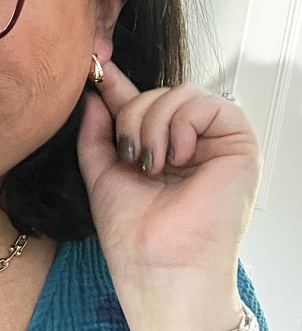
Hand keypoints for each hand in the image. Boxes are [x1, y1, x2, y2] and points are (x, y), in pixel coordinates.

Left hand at [77, 61, 258, 330]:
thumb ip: (97, 133)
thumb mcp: (102, 174)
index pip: (139, 103)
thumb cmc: (134, 235)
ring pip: (177, 93)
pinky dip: (177, 124)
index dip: (116, 83)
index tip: (93, 62)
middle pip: (156, 93)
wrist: (158, 268)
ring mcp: (214, 142)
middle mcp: (188, 143)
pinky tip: (172, 157)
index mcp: (158, 150)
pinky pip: (203, 102)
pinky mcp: (238, 143)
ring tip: (150, 164)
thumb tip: (94, 95)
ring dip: (150, 124)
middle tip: (130, 155)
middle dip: (131, 116)